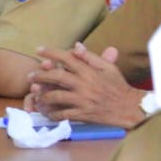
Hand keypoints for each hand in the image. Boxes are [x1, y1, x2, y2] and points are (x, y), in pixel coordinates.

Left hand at [26, 43, 145, 129]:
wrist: (130, 108)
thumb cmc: (118, 86)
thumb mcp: (108, 68)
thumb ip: (90, 57)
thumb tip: (76, 46)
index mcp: (89, 71)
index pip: (66, 58)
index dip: (51, 53)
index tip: (38, 50)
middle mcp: (84, 84)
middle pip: (56, 76)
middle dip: (40, 75)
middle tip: (30, 76)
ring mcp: (83, 100)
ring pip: (56, 96)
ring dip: (43, 95)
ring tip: (35, 94)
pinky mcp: (83, 114)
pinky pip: (63, 113)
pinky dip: (52, 113)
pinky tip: (47, 111)